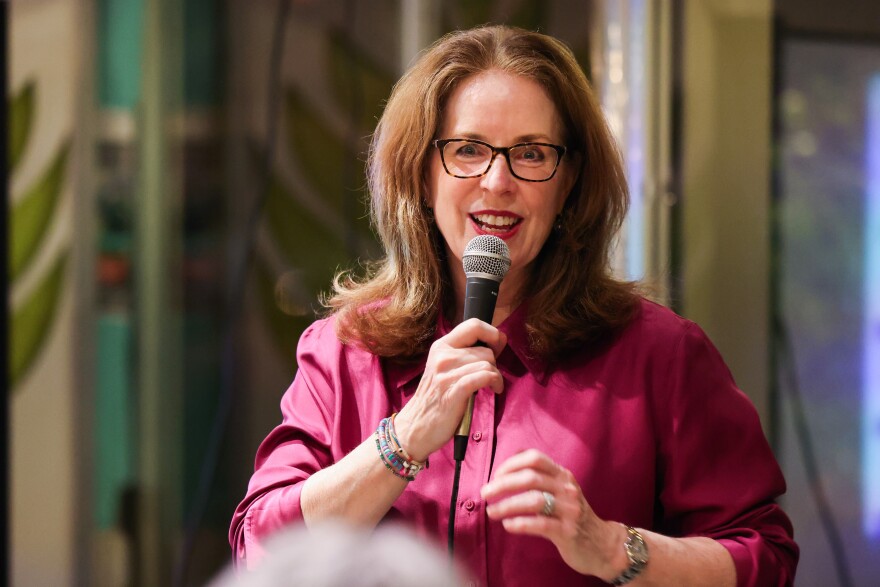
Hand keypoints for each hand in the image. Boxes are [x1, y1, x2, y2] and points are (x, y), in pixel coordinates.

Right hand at [393, 318, 506, 460]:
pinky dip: (495, 382)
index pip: (474, 324)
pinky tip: (494, 389)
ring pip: (487, 363)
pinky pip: (484, 377)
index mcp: (441, 346)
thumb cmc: (436, 398)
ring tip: (492, 385)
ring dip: (496, 376)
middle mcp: (443, 356)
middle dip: (494, 363)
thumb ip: (467, 353)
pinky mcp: (453, 391)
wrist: (415, 427)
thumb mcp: (445, 368)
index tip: (497, 347)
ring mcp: (446, 374)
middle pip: (485, 349)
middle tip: (489, 375)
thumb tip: (499, 339)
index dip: (492, 333)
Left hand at [481, 449, 626, 580]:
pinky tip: (508, 525)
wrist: (604, 545)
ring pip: (533, 500)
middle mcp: (567, 488)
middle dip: (502, 484)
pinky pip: (540, 524)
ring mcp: (569, 510)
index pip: (534, 458)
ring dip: (507, 505)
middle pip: (530, 477)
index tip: (495, 476)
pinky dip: (520, 523)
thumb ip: (539, 481)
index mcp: (562, 475)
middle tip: (484, 494)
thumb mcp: (561, 492)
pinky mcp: (568, 532)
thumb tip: (502, 475)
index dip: (510, 464)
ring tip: (491, 512)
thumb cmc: (573, 516)